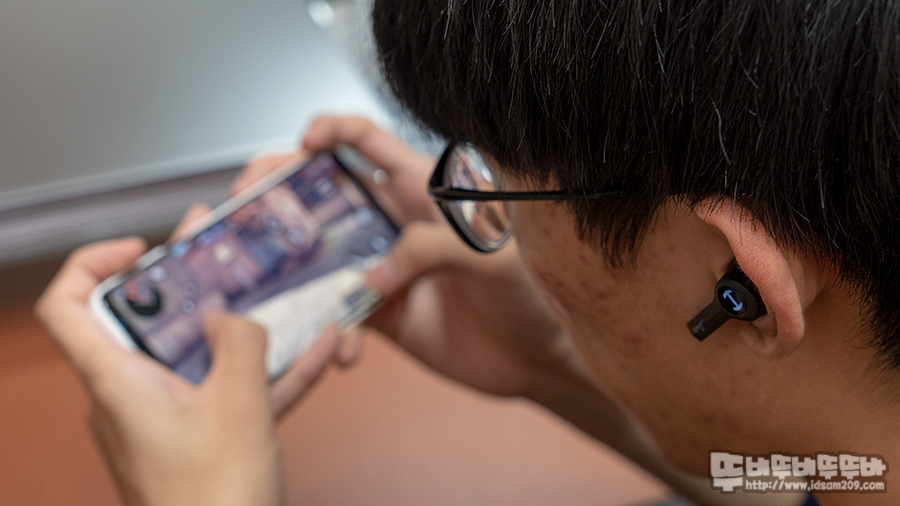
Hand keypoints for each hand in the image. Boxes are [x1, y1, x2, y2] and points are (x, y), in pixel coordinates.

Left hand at [34, 209, 347, 505]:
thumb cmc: (214, 502)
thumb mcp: (239, 405)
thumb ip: (237, 341)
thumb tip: (229, 313)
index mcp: (118, 382)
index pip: (70, 307)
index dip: (95, 263)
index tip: (142, 248)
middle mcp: (131, 396)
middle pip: (147, 320)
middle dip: (188, 280)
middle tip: (216, 243)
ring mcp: (165, 418)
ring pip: (196, 355)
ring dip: (238, 324)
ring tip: (275, 286)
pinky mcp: (198, 437)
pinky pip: (228, 391)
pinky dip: (265, 371)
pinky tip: (314, 351)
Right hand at [236, 116, 582, 397]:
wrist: (533, 359)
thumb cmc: (525, 294)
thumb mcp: (489, 255)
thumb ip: (429, 248)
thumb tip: (371, 276)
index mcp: (422, 190)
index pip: (368, 141)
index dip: (331, 132)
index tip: (303, 145)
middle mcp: (393, 222)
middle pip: (325, 192)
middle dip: (281, 191)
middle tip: (248, 204)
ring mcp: (382, 266)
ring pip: (319, 253)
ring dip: (290, 266)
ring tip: (265, 282)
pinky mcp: (379, 311)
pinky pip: (338, 313)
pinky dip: (332, 331)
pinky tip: (345, 351)